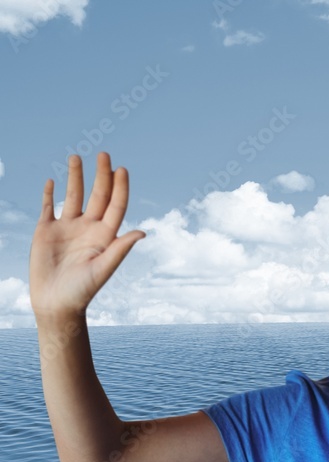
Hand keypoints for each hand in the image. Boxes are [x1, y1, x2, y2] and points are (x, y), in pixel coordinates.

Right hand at [29, 152, 144, 318]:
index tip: (122, 169)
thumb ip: (120, 248)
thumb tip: (143, 232)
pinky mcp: (46, 231)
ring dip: (75, 177)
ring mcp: (67, 228)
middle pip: (97, 196)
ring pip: (73, 196)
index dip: (120, 187)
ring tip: (77, 157)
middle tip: (104, 153)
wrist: (56, 303)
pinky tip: (53, 181)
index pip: (115, 205)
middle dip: (101, 175)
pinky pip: (48, 207)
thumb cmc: (83, 291)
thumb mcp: (104, 268)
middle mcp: (88, 228)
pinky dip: (50, 194)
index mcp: (105, 236)